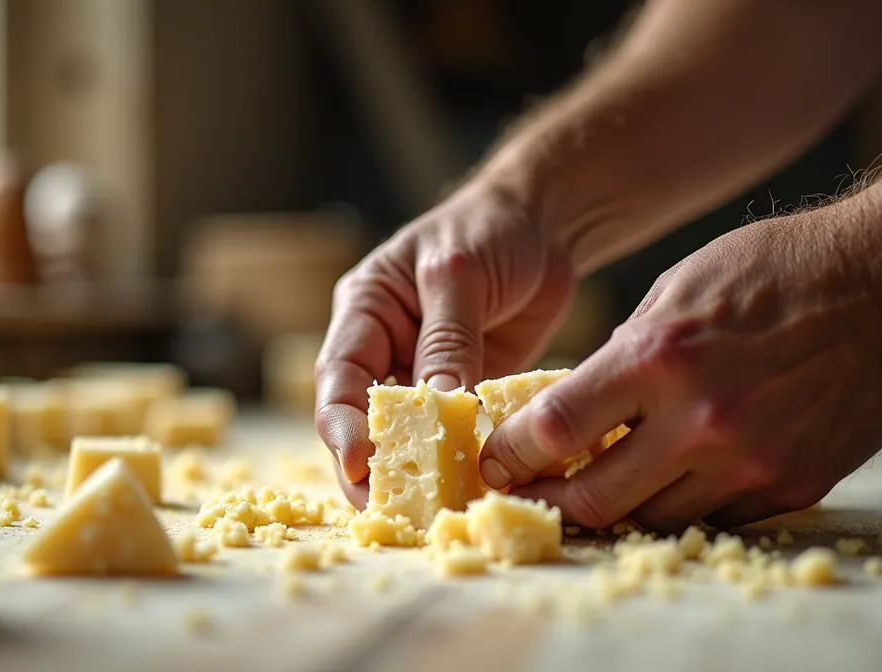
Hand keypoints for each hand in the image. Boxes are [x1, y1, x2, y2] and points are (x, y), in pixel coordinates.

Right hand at [315, 180, 574, 507]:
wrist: (543, 224)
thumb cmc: (489, 229)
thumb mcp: (459, 274)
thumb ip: (448, 338)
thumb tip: (440, 405)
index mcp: (364, 312)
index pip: (338, 377)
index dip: (342, 425)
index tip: (358, 464)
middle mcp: (384, 350)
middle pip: (363, 420)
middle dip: (372, 467)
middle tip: (391, 510)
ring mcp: (423, 375)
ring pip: (408, 436)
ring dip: (418, 472)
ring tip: (433, 511)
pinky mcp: (464, 393)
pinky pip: (456, 435)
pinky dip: (463, 462)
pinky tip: (476, 489)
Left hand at [479, 200, 881, 530]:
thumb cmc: (775, 271)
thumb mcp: (676, 290)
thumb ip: (621, 355)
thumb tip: (571, 405)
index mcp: (657, 358)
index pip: (554, 430)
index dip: (512, 455)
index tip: (495, 461)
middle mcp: (700, 420)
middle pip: (594, 498)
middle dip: (551, 497)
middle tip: (534, 489)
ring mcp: (749, 461)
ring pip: (652, 517)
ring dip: (618, 505)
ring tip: (603, 483)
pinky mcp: (790, 485)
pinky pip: (714, 516)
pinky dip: (684, 501)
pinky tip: (675, 475)